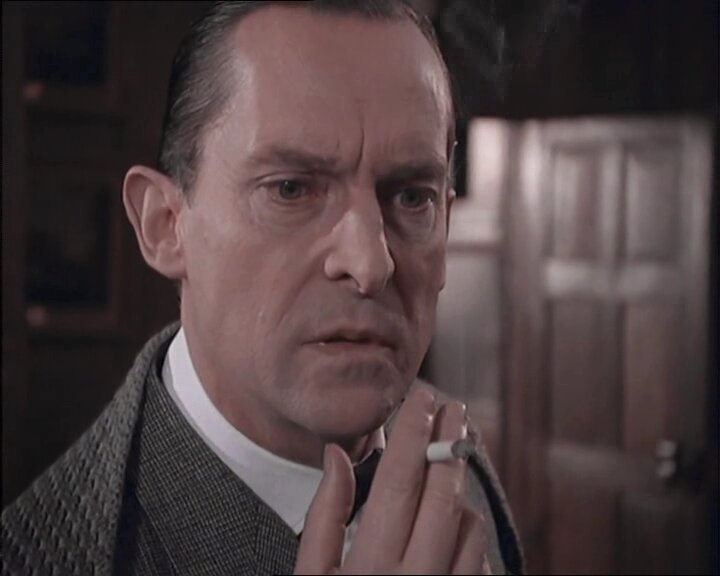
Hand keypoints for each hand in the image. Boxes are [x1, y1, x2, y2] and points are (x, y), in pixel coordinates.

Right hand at [295, 387, 490, 574]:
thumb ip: (324, 516)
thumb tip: (337, 454)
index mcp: (372, 564)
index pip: (399, 480)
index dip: (413, 433)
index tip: (423, 398)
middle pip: (442, 496)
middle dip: (450, 444)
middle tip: (454, 410)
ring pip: (469, 524)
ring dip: (458, 489)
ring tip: (444, 469)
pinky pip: (481, 557)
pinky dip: (469, 528)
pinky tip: (453, 518)